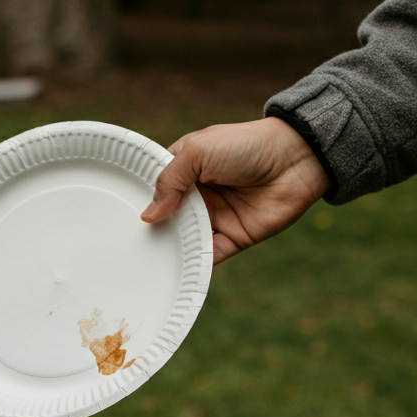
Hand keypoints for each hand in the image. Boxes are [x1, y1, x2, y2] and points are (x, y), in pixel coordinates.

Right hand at [140, 117, 331, 263]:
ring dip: (172, 249)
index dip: (141, 199)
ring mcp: (216, 217)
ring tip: (150, 259)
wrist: (297, 158)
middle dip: (153, 230)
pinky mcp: (234, 237)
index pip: (156, 187)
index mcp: (186, 169)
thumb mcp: (198, 151)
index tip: (119, 213)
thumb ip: (170, 180)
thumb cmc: (247, 145)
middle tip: (129, 243)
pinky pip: (210, 256)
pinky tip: (179, 271)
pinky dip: (196, 265)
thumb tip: (149, 215)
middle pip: (167, 218)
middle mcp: (198, 195)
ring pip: (185, 239)